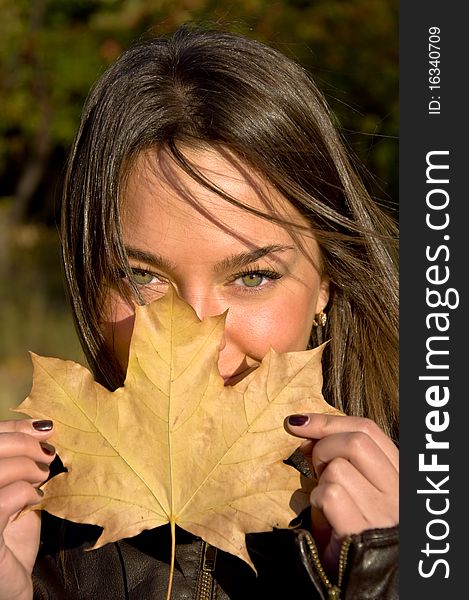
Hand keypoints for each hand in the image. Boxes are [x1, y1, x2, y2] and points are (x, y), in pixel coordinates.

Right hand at [0, 419, 54, 599]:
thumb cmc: (12, 536)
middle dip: (23, 442)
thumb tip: (44, 430)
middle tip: (47, 452)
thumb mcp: (18, 492)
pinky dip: (24, 493)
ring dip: (26, 467)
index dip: (14, 427)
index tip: (45, 427)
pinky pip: (1, 502)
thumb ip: (22, 464)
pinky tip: (35, 499)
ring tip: (42, 477)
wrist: (9, 584)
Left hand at [286, 413, 398, 577]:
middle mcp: (397, 492)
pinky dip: (317, 500)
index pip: (368, 430)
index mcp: (398, 477)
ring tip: (324, 499)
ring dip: (320, 480)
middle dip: (324, 446)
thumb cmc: (352, 533)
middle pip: (356, 440)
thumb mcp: (356, 491)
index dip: (329, 420)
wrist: (364, 585)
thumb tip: (306, 430)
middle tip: (316, 468)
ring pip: (339, 467)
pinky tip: (322, 514)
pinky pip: (330, 494)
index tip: (299, 422)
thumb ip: (341, 459)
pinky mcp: (361, 531)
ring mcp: (383, 512)